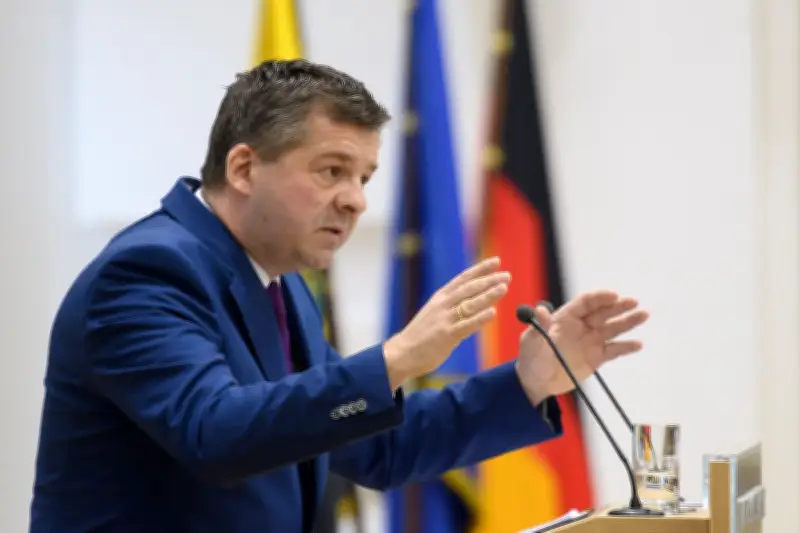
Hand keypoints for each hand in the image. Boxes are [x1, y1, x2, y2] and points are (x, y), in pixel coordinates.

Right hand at [383, 257, 509, 388]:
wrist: (402, 352)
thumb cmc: (421, 335)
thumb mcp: (434, 313)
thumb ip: (451, 305)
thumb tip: (474, 299)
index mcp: (440, 297)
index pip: (463, 279)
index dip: (480, 269)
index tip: (496, 261)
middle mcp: (442, 305)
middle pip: (469, 289)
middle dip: (489, 280)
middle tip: (507, 275)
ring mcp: (444, 319)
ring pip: (470, 304)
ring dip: (488, 295)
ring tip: (504, 288)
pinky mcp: (446, 335)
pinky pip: (466, 325)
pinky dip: (480, 318)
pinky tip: (493, 313)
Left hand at [515, 290, 648, 404]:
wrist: (537, 382)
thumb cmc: (531, 358)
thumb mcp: (532, 341)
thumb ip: (539, 326)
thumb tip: (540, 309)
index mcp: (565, 317)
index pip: (585, 303)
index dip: (600, 298)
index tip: (614, 295)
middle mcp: (581, 326)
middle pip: (603, 312)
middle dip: (618, 306)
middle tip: (633, 302)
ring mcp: (590, 341)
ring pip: (612, 328)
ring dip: (628, 322)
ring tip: (643, 315)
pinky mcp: (597, 357)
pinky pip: (614, 350)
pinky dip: (625, 347)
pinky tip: (637, 344)